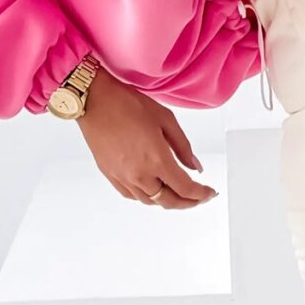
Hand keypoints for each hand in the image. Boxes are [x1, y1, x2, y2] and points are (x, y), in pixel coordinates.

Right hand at [75, 73, 215, 206]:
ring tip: (177, 193)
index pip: (185, 188)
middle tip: (198, 198)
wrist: (95, 101)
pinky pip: (132, 195)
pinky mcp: (110, 174)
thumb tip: (195, 166)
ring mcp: (123, 177)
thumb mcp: (166, 120)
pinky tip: (152, 190)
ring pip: (150, 201)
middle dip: (188, 203)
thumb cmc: (128, 104)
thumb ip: (183, 147)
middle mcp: (140, 174)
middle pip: (168, 201)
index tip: (209, 192)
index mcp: (157, 160)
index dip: (201, 194)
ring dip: (166, 200)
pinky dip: (146, 197)